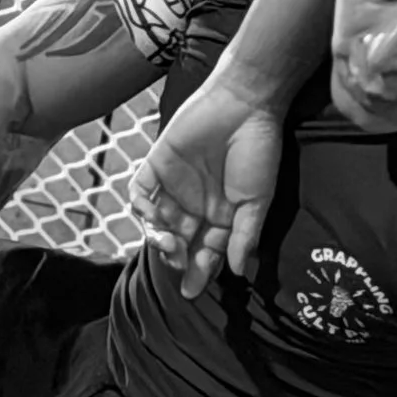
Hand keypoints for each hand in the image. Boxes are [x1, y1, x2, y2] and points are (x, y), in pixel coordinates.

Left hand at [128, 81, 282, 294]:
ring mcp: (174, 186)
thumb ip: (244, 236)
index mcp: (221, 217)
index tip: (191, 292)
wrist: (244, 105)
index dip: (199, 274)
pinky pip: (139, 191)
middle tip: (180, 262)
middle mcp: (195, 206)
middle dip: (177, 258)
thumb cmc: (257, 152)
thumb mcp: (256, 202)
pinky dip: (139, 206)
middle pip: (179, 242)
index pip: (205, 253)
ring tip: (169, 242)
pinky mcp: (157, 164)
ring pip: (156, 222)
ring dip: (158, 237)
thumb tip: (236, 272)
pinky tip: (151, 215)